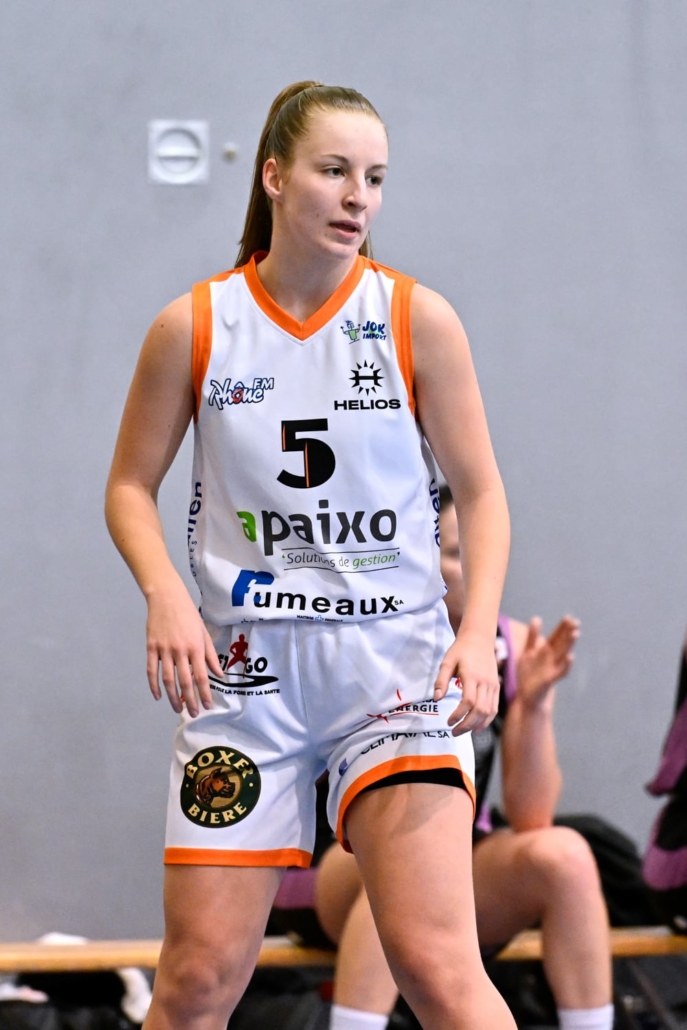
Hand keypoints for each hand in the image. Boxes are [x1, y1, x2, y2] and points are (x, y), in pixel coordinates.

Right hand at [145, 580, 222, 716]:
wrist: (167, 598)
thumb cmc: (189, 615)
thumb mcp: (204, 633)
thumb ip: (211, 655)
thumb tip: (219, 674)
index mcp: (196, 647)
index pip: (201, 676)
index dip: (204, 693)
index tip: (206, 706)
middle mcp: (180, 651)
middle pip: (184, 681)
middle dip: (189, 700)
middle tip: (192, 713)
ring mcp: (164, 650)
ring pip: (168, 679)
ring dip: (172, 697)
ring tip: (177, 708)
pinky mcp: (151, 648)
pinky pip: (152, 670)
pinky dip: (154, 685)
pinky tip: (158, 696)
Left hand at [434, 630, 499, 735]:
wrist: (479, 638)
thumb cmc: (460, 650)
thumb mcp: (447, 662)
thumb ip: (441, 680)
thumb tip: (436, 699)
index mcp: (471, 676)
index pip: (468, 701)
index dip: (458, 715)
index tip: (448, 722)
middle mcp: (485, 682)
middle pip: (480, 710)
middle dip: (467, 725)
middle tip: (454, 732)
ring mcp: (493, 685)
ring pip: (489, 711)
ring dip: (477, 725)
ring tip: (464, 731)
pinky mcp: (496, 686)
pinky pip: (494, 707)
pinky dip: (487, 720)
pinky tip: (477, 726)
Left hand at [516, 615, 579, 709]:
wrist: (526, 696)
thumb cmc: (527, 673)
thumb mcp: (527, 652)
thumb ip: (532, 637)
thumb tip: (537, 618)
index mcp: (545, 651)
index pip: (556, 636)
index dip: (562, 628)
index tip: (569, 617)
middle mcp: (552, 658)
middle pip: (561, 643)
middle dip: (568, 633)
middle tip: (575, 621)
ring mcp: (552, 668)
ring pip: (563, 654)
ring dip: (569, 644)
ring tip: (576, 633)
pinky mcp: (551, 679)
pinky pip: (561, 671)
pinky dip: (566, 664)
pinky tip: (571, 656)